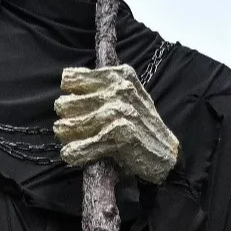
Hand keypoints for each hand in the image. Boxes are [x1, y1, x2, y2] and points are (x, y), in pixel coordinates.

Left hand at [55, 64, 178, 181]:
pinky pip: (84, 145)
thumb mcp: (128, 93)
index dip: (68, 94)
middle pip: (68, 104)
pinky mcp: (119, 135)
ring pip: (72, 125)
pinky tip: (70, 154)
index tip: (69, 106)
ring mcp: (119, 112)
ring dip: (66, 135)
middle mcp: (119, 90)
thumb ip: (102, 83)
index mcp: (120, 75)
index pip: (72, 79)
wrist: (165, 152)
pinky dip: (74, 152)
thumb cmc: (141, 123)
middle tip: (65, 127)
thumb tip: (65, 79)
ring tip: (66, 140)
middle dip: (65, 118)